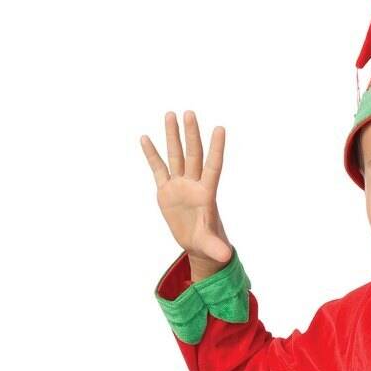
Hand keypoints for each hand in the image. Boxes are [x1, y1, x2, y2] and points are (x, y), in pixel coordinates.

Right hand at [140, 110, 231, 269]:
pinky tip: (145, 138)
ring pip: (176, 156)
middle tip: (189, 113)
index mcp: (207, 194)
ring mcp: (179, 185)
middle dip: (191, 135)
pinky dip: (152, 155)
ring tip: (170, 114)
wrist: (197, 243)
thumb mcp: (212, 246)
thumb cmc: (207, 242)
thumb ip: (217, 248)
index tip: (220, 128)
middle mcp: (193, 184)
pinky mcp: (166, 190)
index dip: (216, 149)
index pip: (213, 167)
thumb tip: (225, 256)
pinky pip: (158, 169)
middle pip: (193, 155)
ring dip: (173, 136)